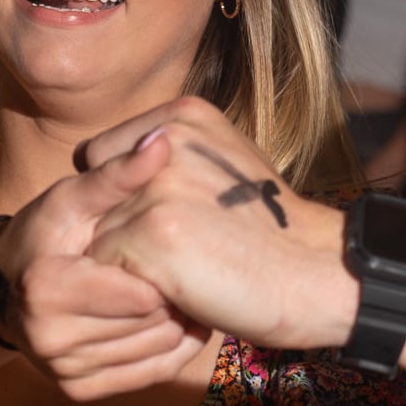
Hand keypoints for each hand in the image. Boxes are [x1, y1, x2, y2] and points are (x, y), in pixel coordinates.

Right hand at [0, 129, 207, 396]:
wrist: (0, 289)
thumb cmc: (43, 235)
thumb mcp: (71, 198)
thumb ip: (117, 175)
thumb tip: (163, 143)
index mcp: (47, 287)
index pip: (141, 291)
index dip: (165, 265)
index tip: (176, 243)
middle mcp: (50, 338)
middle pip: (153, 323)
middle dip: (175, 295)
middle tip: (190, 268)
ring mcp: (64, 370)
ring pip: (158, 350)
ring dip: (179, 322)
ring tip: (184, 290)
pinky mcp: (78, 390)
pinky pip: (150, 374)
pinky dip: (173, 348)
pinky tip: (176, 319)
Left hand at [75, 100, 359, 361]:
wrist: (314, 274)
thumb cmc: (269, 232)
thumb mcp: (222, 168)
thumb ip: (166, 159)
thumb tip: (101, 176)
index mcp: (184, 115)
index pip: (103, 154)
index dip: (121, 196)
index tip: (165, 220)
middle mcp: (166, 140)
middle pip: (90, 193)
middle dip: (116, 227)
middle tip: (171, 251)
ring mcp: (156, 186)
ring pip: (93, 234)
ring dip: (123, 263)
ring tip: (177, 271)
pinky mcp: (150, 234)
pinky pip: (103, 268)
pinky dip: (129, 288)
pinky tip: (173, 291)